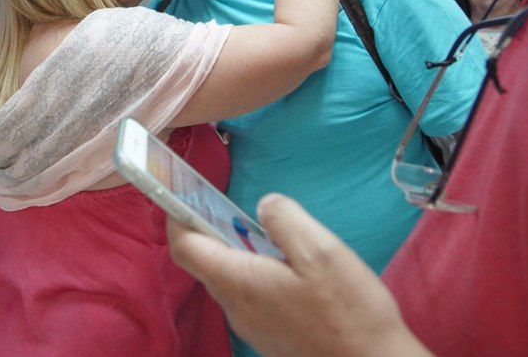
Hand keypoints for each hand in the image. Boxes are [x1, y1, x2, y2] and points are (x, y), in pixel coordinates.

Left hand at [166, 193, 429, 356]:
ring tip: (265, 231)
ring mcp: (251, 326)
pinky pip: (248, 295)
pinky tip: (286, 264)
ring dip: (236, 251)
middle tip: (228, 204)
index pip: (184, 248)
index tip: (183, 193)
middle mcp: (236, 308)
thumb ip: (285, 219)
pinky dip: (254, 272)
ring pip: (228, 279)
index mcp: (239, 282)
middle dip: (210, 229)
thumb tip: (264, 205)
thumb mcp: (321, 251)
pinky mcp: (268, 334)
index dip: (178, 217)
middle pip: (205, 262)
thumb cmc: (349, 312)